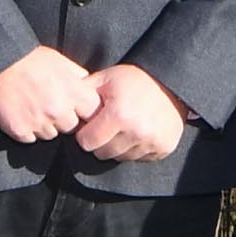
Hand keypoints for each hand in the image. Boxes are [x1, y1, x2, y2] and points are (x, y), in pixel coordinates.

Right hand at [0, 44, 102, 145]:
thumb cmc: (27, 57)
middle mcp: (57, 110)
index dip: (85, 110)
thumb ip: (77, 75)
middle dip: (65, 118)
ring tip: (33, 107)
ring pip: (51, 135)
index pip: (93, 112)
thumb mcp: (58, 59)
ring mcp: (38, 122)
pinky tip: (21, 114)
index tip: (78, 107)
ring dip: (46, 125)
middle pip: (72, 126)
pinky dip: (27, 129)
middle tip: (51, 105)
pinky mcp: (19, 131)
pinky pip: (31, 138)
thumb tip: (88, 84)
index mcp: (71, 91)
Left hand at [73, 63, 190, 163]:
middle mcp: (136, 131)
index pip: (87, 142)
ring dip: (118, 146)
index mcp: (118, 114)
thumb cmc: (135, 79)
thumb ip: (83, 92)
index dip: (85, 133)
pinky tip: (138, 132)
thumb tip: (63, 104)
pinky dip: (136, 149)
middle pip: (102, 154)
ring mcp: (152, 141)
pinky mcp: (164, 147)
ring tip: (124, 128)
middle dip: (100, 142)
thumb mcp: (106, 78)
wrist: (172, 82)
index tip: (91, 124)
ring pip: (121, 158)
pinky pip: (139, 158)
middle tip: (107, 126)